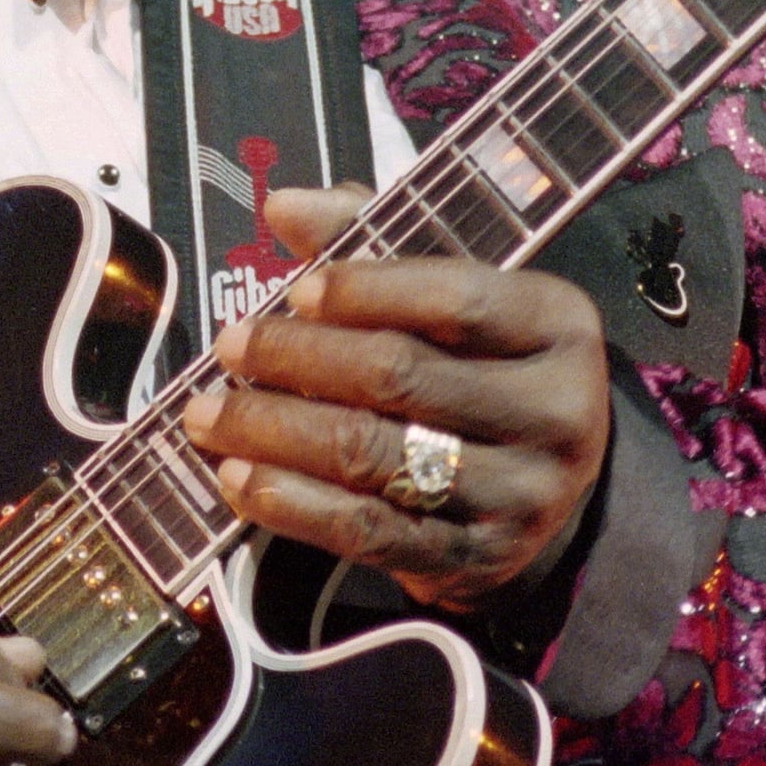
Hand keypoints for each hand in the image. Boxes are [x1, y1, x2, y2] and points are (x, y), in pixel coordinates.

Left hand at [183, 185, 612, 612]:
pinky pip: (369, 532)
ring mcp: (520, 494)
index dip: (367, 292)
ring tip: (208, 414)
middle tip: (230, 346)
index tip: (296, 291)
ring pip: (375, 457)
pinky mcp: (474, 559)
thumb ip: (375, 242)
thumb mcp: (455, 294)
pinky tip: (240, 479)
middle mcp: (554, 411)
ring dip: (275, 432)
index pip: (458, 299)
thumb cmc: (483, 367)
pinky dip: (293, 504)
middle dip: (298, 359)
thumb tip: (285, 206)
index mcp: (556, 324)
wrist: (550, 494)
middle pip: (403, 377)